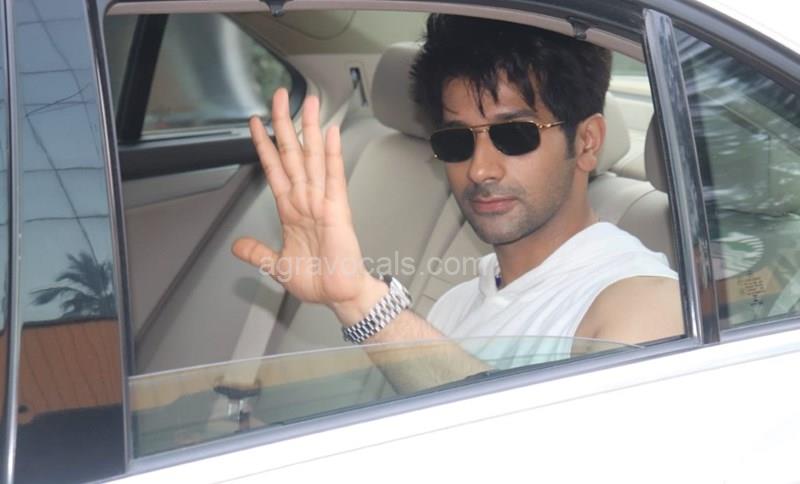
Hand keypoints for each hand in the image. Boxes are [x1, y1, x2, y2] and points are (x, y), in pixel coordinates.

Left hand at [232, 88, 373, 307]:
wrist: (339, 295)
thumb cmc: (318, 280)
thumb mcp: (277, 265)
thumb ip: (258, 253)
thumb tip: (237, 246)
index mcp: (291, 210)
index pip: (274, 169)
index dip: (264, 145)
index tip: (255, 123)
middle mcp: (306, 200)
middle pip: (292, 154)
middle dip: (285, 124)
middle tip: (280, 96)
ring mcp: (322, 202)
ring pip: (312, 158)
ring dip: (309, 129)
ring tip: (307, 103)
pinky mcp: (338, 210)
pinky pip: (333, 178)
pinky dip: (332, 155)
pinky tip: (330, 134)